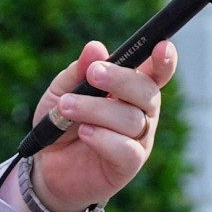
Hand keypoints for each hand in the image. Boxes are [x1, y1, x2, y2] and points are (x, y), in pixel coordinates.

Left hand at [28, 39, 178, 211]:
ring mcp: (138, 141)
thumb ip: (78, 72)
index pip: (157, 73)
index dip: (164, 60)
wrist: (46, 165)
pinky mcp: (127, 166)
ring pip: (132, 119)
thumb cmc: (60, 123)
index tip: (161, 46)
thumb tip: (95, 48)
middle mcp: (142, 114)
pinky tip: (84, 133)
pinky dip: (103, 138)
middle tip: (93, 74)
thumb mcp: (61, 92)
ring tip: (66, 108)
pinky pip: (127, 149)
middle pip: (148, 92)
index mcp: (131, 91)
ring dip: (96, 109)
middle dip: (121, 80)